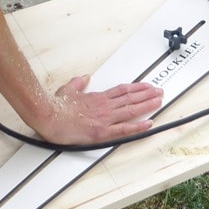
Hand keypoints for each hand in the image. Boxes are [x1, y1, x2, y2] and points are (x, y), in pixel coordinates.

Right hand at [32, 76, 163, 145]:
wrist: (48, 116)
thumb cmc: (56, 106)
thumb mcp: (68, 89)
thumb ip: (78, 83)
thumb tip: (84, 77)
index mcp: (96, 97)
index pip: (121, 90)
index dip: (136, 88)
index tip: (146, 86)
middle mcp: (104, 106)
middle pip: (130, 97)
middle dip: (147, 94)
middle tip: (159, 91)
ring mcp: (104, 118)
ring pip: (131, 109)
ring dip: (147, 105)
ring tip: (159, 101)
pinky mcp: (102, 131)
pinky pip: (124, 129)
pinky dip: (138, 126)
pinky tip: (148, 123)